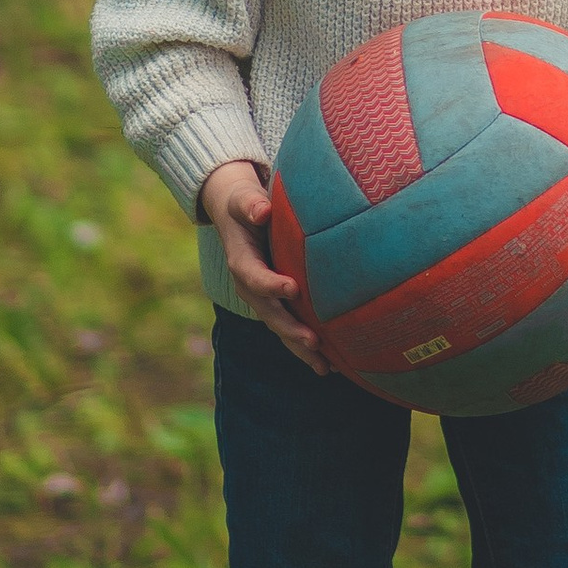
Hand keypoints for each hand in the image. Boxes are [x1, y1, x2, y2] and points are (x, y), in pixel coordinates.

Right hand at [200, 157, 325, 372]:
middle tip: (313, 342)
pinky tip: (331, 365)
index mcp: (241, 261)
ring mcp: (262, 300)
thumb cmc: (246, 204)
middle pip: (268, 313)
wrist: (236, 217)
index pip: (253, 276)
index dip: (270, 284)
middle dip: (290, 329)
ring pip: (280, 329)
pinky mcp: (276, 305)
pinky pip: (290, 330)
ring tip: (325, 368)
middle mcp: (249, 286)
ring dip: (301, 349)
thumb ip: (251, 205)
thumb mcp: (244, 200)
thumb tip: (262, 211)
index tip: (293, 288)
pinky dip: (307, 348)